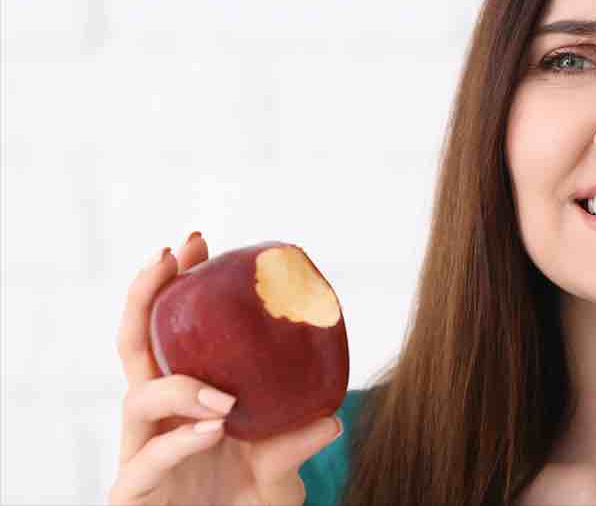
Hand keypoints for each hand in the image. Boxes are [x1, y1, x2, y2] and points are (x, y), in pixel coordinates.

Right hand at [108, 232, 342, 505]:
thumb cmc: (243, 503)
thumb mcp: (279, 472)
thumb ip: (294, 446)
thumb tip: (333, 419)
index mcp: (184, 399)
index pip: (169, 333)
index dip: (174, 287)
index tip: (198, 244)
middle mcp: (156, 419)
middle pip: (134, 346)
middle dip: (145, 296)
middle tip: (169, 257)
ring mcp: (140, 452)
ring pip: (136, 400)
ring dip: (179, 387)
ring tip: (222, 397)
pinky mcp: (133, 492)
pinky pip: (147, 461)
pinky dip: (179, 441)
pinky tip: (211, 427)